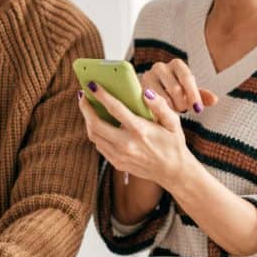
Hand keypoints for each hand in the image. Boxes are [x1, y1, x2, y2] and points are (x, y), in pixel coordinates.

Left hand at [78, 81, 196, 187]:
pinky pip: (99, 145)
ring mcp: (119, 156)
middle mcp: (126, 144)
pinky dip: (95, 133)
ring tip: (87, 107)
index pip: (115, 109)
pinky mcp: (117, 163)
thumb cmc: (173, 143)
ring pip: (94, 136)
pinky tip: (97, 123)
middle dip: (86, 108)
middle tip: (83, 95)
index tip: (92, 84)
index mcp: (140, 130)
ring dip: (87, 120)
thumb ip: (160, 105)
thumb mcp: (173, 122)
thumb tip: (145, 92)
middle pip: (95, 124)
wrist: (173, 172)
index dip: (101, 95)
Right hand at [140, 59, 217, 112]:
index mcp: (177, 64)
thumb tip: (214, 100)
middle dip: (181, 103)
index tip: (197, 109)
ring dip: (170, 107)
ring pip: (161, 96)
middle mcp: (161, 67)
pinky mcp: (138, 87)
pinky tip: (161, 113)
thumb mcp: (190, 94)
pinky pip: (149, 101)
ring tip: (173, 111)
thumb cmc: (175, 94)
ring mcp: (148, 76)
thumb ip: (202, 96)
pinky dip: (157, 108)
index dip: (193, 94)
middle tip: (183, 111)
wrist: (153, 94)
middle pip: (175, 88)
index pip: (187, 77)